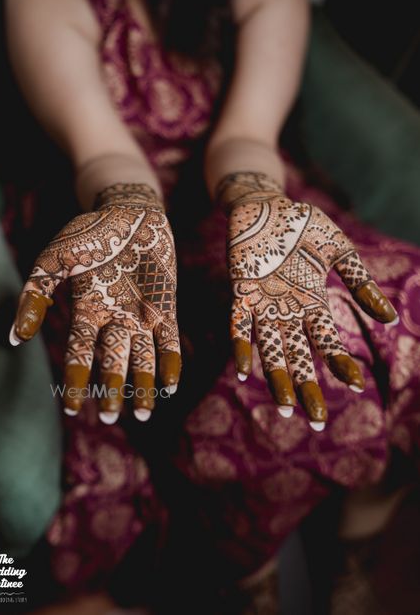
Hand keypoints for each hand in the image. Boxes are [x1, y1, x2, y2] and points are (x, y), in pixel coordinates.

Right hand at [10, 183, 180, 422]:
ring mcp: (141, 313)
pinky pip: (170, 339)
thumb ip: (35, 294)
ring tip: (143, 414)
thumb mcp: (53, 258)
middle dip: (111, 389)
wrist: (130, 210)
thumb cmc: (89, 232)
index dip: (75, 380)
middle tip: (108, 418)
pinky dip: (170, 361)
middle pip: (112, 361)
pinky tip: (171, 385)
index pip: (78, 352)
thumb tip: (16, 336)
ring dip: (142, 385)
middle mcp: (114, 318)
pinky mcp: (166, 305)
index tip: (72, 409)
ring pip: (142, 357)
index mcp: (86, 309)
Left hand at [218, 172, 397, 430]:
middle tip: (316, 422)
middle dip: (307, 387)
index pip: (328, 342)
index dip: (340, 364)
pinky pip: (239, 325)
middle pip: (298, 355)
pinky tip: (243, 370)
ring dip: (277, 377)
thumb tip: (387, 319)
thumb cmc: (303, 225)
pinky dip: (242, 345)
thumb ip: (360, 282)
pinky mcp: (241, 292)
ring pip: (270, 349)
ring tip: (285, 408)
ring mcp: (263, 303)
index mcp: (312, 302)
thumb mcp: (340, 250)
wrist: (267, 203)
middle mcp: (288, 310)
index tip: (356, 386)